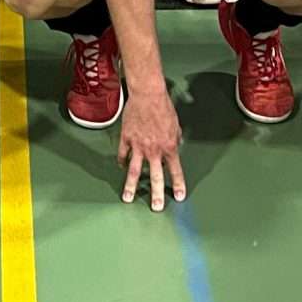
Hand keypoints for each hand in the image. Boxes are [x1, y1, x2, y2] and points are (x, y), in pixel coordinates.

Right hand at [116, 88, 185, 210]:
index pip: (175, 171)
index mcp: (169, 147)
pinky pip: (123, 154)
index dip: (178, 184)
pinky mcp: (127, 139)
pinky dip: (122, 162)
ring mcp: (138, 146)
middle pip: (155, 177)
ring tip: (128, 198)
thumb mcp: (176, 124)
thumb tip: (174, 145)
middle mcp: (154, 150)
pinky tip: (122, 168)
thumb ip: (175, 139)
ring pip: (134, 171)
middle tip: (155, 207)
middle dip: (155, 194)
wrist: (148, 94)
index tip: (178, 196)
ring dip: (131, 187)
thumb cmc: (164, 106)